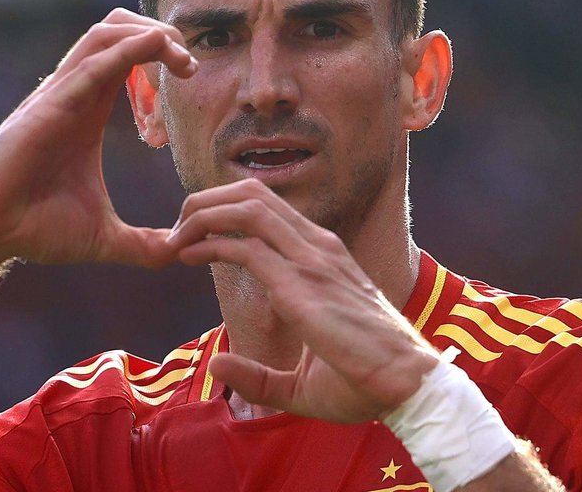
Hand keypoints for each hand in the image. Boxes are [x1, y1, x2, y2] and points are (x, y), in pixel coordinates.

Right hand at [0, 8, 195, 271]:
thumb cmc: (31, 229)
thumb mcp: (103, 237)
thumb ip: (144, 244)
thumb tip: (180, 254)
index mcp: (87, 109)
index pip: (128, 55)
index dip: (163, 57)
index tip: (189, 82)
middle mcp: (74, 93)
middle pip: (119, 29)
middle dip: (162, 34)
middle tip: (189, 66)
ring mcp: (59, 95)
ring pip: (106, 32)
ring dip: (151, 35)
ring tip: (181, 60)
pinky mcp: (49, 107)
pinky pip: (92, 63)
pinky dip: (129, 49)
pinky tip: (158, 49)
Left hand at [167, 179, 438, 422]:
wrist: (407, 386)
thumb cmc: (363, 382)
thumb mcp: (300, 382)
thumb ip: (259, 376)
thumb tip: (218, 366)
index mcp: (322, 256)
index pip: (267, 208)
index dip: (224, 212)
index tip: (193, 238)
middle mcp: (317, 247)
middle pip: (253, 194)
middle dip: (207, 201)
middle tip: (176, 230)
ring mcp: (312, 260)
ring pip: (248, 208)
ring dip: (204, 214)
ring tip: (175, 237)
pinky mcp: (302, 284)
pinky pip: (248, 247)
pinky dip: (211, 243)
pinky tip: (187, 255)